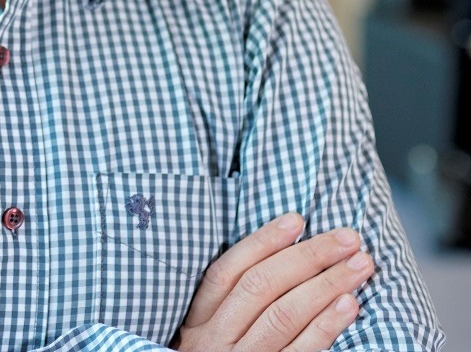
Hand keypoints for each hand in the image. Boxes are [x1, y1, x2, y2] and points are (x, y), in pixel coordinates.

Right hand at [171, 214, 373, 351]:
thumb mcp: (208, 335)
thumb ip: (230, 303)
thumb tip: (279, 252)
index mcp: (197, 322)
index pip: (228, 271)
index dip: (262, 242)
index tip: (297, 219)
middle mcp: (214, 342)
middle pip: (262, 288)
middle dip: (309, 257)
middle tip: (348, 238)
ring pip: (284, 316)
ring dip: (327, 285)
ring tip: (360, 265)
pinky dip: (327, 327)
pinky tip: (349, 305)